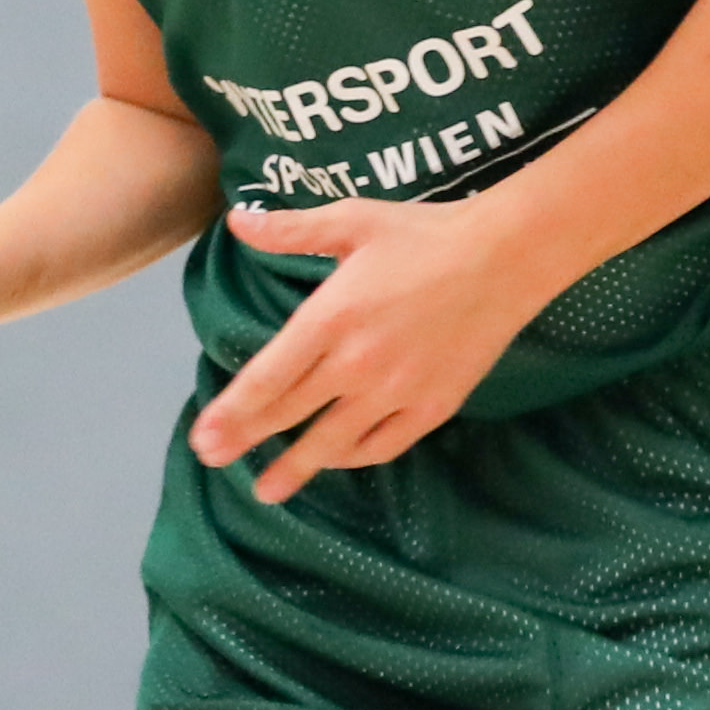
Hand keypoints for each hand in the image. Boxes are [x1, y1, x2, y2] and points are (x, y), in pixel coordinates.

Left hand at [188, 193, 559, 501]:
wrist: (506, 256)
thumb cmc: (424, 233)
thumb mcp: (352, 220)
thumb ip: (291, 229)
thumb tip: (237, 222)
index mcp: (330, 318)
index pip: (267, 379)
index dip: (231, 413)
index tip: (204, 439)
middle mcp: (357, 362)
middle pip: (290, 413)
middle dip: (246, 440)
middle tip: (213, 458)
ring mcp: (397, 390)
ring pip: (333, 441)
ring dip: (297, 467)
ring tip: (268, 489)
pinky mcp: (433, 405)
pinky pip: (384, 444)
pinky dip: (354, 457)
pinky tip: (335, 460)